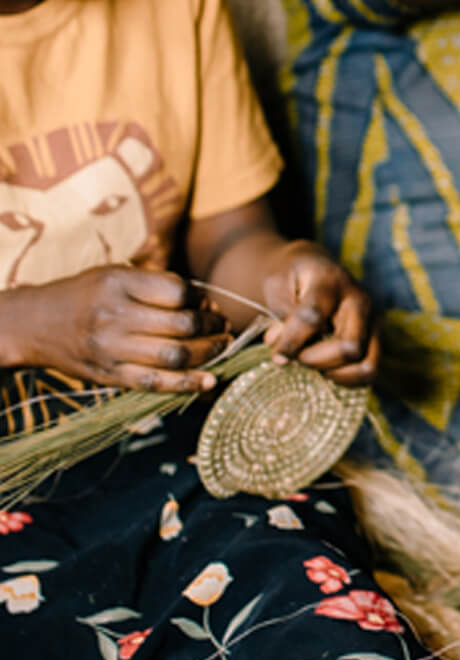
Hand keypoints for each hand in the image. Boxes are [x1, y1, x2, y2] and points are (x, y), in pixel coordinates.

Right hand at [0, 266, 228, 392]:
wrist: (34, 324)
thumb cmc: (86, 294)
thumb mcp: (117, 275)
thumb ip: (160, 286)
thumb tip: (207, 305)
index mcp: (118, 284)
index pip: (178, 292)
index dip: (202, 299)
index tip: (209, 304)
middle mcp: (114, 317)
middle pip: (182, 326)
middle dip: (213, 327)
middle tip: (224, 326)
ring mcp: (111, 350)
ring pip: (175, 356)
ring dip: (209, 353)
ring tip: (223, 346)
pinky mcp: (109, 376)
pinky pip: (155, 384)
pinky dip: (188, 384)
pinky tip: (210, 380)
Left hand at [259, 241, 377, 386]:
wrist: (318, 270)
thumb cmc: (293, 279)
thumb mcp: (277, 285)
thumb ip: (278, 314)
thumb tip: (279, 346)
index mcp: (330, 281)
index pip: (314, 317)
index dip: (292, 341)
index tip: (277, 353)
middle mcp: (360, 301)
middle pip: (349, 347)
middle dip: (315, 360)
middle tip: (294, 357)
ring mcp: (374, 321)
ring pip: (365, 364)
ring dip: (333, 372)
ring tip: (312, 362)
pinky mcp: (377, 338)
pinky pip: (369, 372)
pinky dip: (345, 379)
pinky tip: (326, 368)